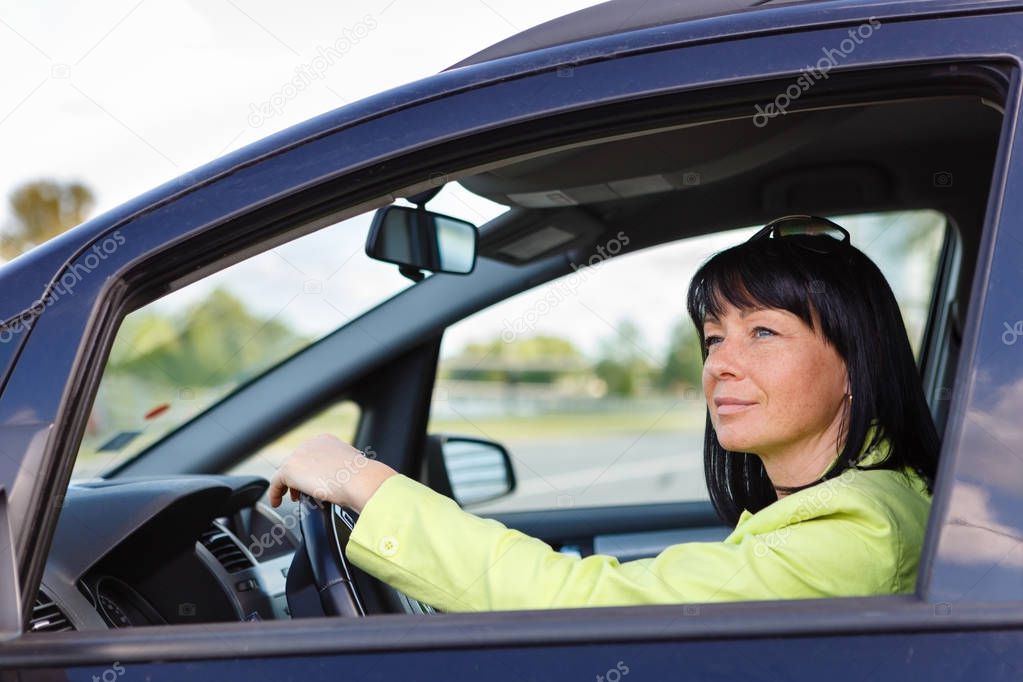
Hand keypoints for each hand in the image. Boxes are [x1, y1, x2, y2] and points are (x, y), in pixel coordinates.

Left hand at [268, 434, 396, 512]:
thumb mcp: (350, 469)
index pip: (309, 455)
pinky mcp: (290, 469)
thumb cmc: (361, 478)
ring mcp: (299, 455)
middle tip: (299, 493)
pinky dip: (275, 493)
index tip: (310, 482)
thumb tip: (340, 481)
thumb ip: (340, 469)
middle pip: (296, 462)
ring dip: (288, 486)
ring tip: (292, 498)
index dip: (307, 470)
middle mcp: (310, 444)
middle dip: (297, 478)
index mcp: (326, 441)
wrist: (358, 479)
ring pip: (286, 472)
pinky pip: (276, 482)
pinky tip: (277, 503)